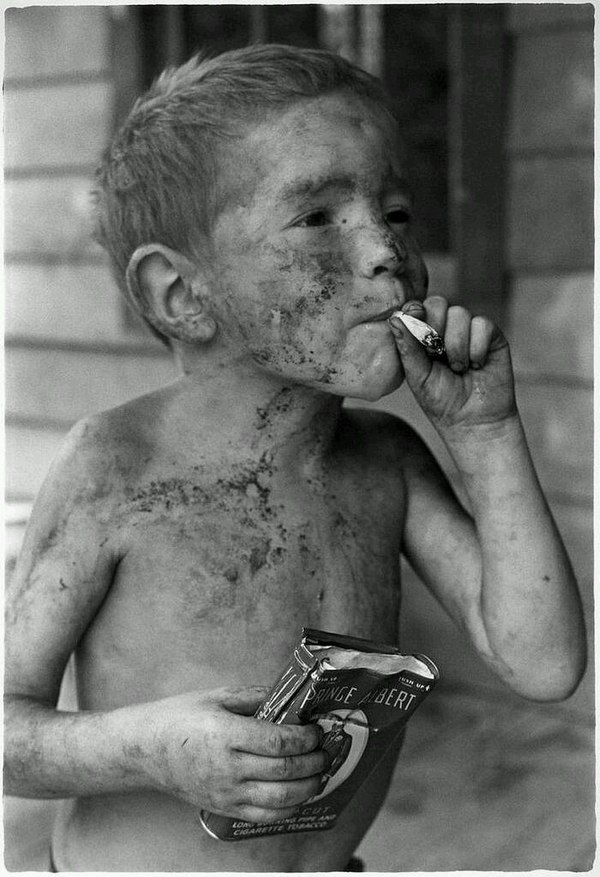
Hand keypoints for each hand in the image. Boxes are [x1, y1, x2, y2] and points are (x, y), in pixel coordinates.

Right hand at [137, 686, 327, 822]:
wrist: (145, 750)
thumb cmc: (180, 718)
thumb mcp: (217, 697)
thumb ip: (255, 697)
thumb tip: (290, 698)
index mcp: (226, 734)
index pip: (279, 742)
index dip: (305, 738)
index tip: (316, 730)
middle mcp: (228, 767)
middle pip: (284, 770)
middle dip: (314, 761)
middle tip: (326, 750)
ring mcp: (226, 792)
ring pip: (280, 799)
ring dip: (309, 787)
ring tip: (320, 773)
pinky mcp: (224, 809)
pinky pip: (264, 816)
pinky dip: (289, 809)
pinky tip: (300, 794)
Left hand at [389, 296, 517, 437]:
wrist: (473, 421)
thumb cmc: (442, 401)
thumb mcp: (418, 376)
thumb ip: (408, 347)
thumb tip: (395, 318)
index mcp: (422, 336)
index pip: (417, 307)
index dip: (415, 312)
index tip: (416, 325)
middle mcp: (445, 328)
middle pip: (438, 303)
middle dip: (435, 327)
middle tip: (437, 354)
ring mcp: (469, 330)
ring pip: (460, 313)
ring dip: (456, 345)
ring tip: (459, 369)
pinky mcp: (491, 336)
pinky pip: (483, 324)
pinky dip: (477, 348)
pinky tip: (477, 366)